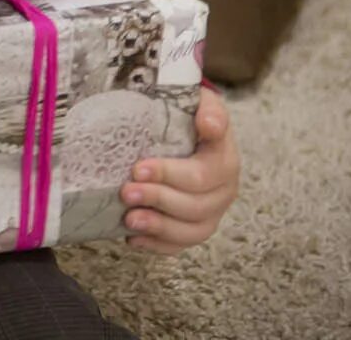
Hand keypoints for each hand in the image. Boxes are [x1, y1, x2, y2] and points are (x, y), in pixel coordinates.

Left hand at [122, 87, 239, 254]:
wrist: (186, 132)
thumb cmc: (187, 118)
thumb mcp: (199, 103)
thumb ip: (207, 108)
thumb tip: (209, 123)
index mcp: (224, 159)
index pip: (204, 172)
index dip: (171, 174)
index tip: (139, 168)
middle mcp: (223, 190)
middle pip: (196, 204)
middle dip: (159, 199)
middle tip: (126, 191)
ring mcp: (211, 212)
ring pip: (192, 230)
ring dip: (159, 227)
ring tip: (130, 219)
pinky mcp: (194, 227)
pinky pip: (181, 246)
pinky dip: (157, 245)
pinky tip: (132, 238)